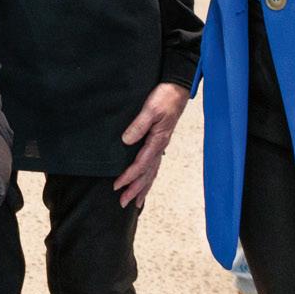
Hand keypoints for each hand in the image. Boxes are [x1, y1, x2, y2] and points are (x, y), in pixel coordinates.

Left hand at [114, 82, 188, 207]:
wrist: (177, 89)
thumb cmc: (164, 97)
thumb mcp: (151, 108)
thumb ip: (139, 125)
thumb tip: (126, 141)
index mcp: (157, 140)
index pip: (141, 164)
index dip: (129, 176)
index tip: (117, 186)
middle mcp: (160, 146)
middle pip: (147, 174)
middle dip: (135, 190)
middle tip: (123, 203)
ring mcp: (160, 145)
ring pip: (151, 172)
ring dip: (142, 188)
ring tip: (135, 202)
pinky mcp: (159, 142)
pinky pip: (154, 165)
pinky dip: (148, 177)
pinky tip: (144, 183)